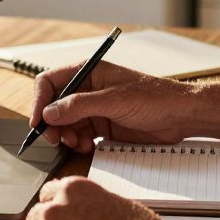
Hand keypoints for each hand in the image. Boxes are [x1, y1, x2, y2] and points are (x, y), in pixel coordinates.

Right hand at [31, 61, 195, 152]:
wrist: (181, 116)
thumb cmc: (155, 98)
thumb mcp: (114, 100)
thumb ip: (79, 106)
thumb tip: (49, 113)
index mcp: (89, 72)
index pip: (50, 82)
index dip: (40, 101)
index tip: (38, 122)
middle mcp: (88, 89)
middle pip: (55, 106)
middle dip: (52, 124)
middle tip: (56, 139)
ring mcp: (95, 109)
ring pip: (65, 124)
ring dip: (66, 136)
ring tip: (77, 143)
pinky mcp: (103, 126)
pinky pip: (80, 135)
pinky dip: (79, 143)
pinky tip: (88, 146)